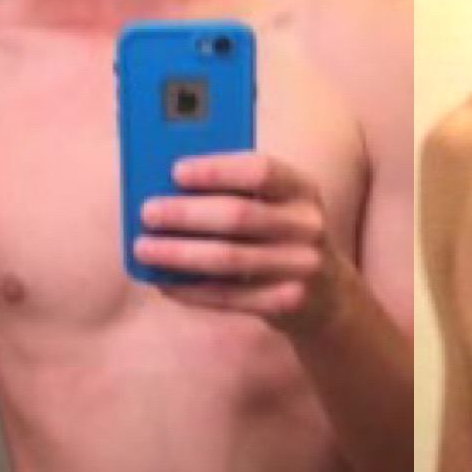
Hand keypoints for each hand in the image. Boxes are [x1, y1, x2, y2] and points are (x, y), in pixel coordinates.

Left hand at [135, 152, 350, 334]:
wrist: (327, 296)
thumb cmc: (280, 238)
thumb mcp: (274, 207)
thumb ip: (235, 193)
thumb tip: (168, 189)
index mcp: (302, 189)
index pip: (260, 170)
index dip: (216, 169)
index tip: (175, 171)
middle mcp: (308, 226)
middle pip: (238, 215)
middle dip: (186, 213)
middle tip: (148, 213)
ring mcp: (302, 267)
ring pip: (228, 258)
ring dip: (179, 253)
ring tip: (144, 249)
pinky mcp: (288, 302)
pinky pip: (230, 296)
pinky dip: (192, 290)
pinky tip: (165, 283)